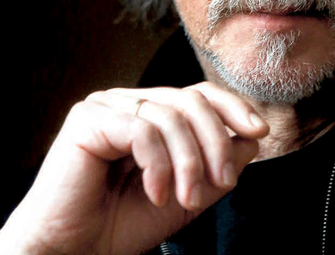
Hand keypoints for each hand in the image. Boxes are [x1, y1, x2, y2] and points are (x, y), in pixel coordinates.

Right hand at [0, 82, 268, 254]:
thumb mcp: (187, 196)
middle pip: (191, 100)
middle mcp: (128, 104)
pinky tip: (155, 193)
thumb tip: (252, 137)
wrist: (74, 251)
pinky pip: (141, 129)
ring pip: (170, 115)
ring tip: (185, 199)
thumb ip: (217, 167)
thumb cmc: (122, 226)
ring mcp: (106, 107)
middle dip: (216, 142)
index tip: (259, 131)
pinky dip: (158, 164)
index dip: (232, 107)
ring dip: (189, 161)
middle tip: (224, 182)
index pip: (199, 95)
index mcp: (150, 116)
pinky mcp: (87, 119)